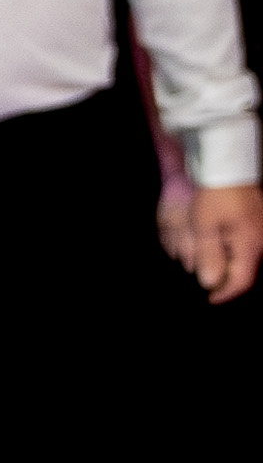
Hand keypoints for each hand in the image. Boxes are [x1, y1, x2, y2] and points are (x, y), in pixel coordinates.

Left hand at [169, 179, 261, 301]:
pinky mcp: (256, 218)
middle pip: (246, 270)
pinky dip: (231, 249)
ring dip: (228, 263)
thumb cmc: (214, 195)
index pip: (241, 280)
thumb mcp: (205, 227)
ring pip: (246, 256)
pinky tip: (217, 245)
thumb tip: (210, 281)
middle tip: (208, 283)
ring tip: (209, 264)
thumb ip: (208, 256)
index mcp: (250, 244)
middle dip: (226, 279)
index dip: (225, 292)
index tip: (210, 298)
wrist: (227, 164)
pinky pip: (246, 242)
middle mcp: (260, 239)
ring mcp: (260, 227)